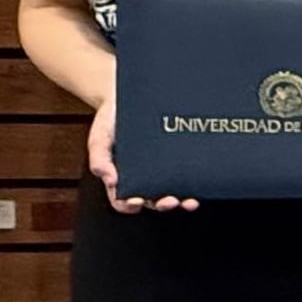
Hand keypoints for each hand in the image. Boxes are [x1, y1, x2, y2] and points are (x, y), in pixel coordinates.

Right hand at [88, 93, 196, 213]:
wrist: (130, 96)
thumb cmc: (112, 119)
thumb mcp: (100, 137)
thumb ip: (99, 158)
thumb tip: (110, 180)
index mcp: (122, 177)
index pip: (123, 200)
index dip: (129, 205)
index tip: (136, 201)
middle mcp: (144, 178)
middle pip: (153, 201)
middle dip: (162, 205)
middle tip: (170, 201)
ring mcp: (163, 170)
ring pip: (174, 193)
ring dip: (182, 201)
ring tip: (189, 201)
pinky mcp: (180, 160)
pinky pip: (189, 176)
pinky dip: (196, 183)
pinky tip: (201, 182)